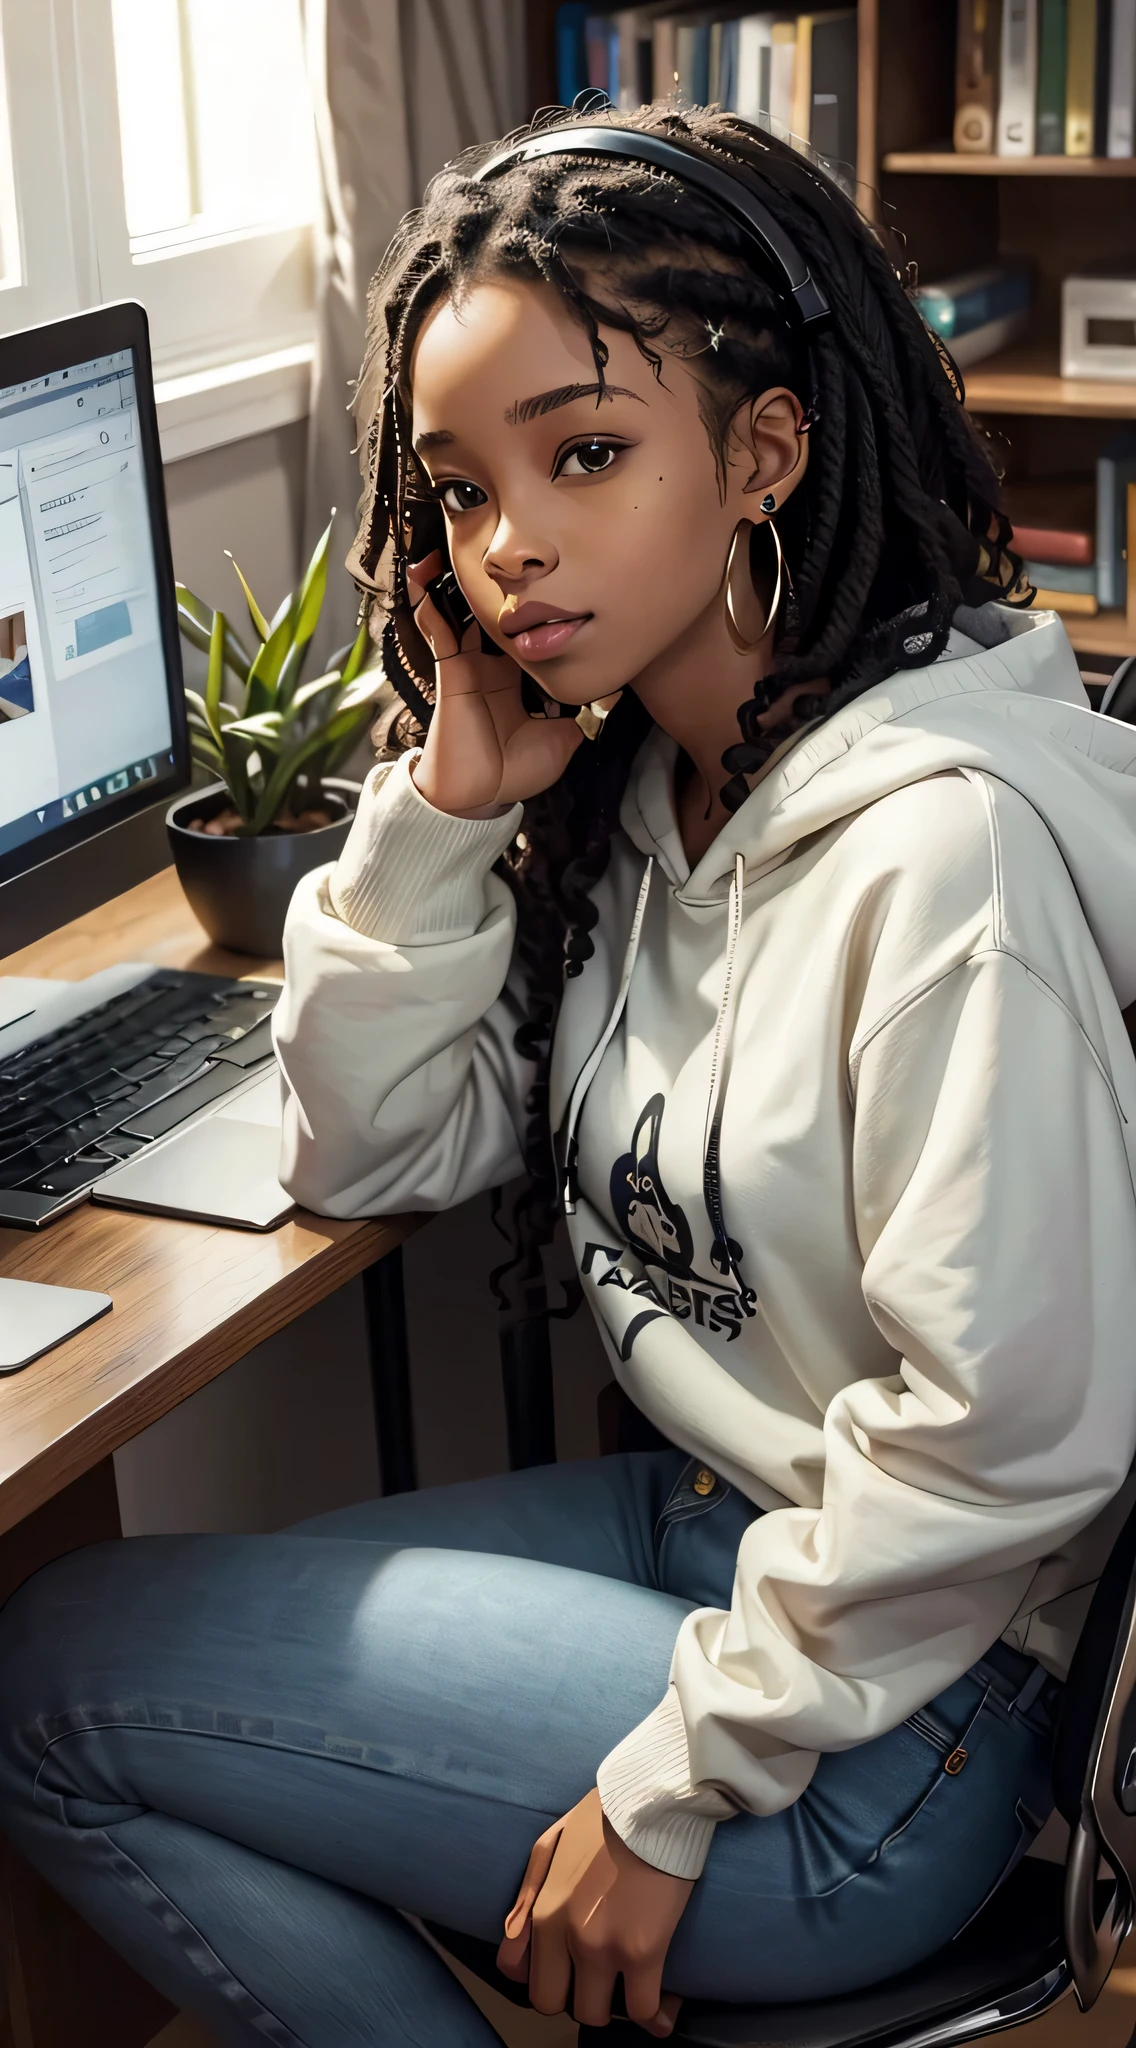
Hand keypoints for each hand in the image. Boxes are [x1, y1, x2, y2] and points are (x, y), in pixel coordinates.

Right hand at [405, 552, 583, 816]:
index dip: (527, 607)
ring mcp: (466, 666)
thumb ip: (586, 713)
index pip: (520, 633)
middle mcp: (488, 666)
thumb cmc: (516, 771)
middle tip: (495, 548)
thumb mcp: (564, 738)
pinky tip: (425, 578)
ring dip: (451, 583)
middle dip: (487, 584)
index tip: (542, 580)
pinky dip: (430, 605)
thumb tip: (616, 692)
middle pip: (486, 614)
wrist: (481, 795)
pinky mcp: (450, 671)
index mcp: (512, 679)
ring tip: (449, 545)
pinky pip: (437, 631)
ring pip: (457, 614)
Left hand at [496, 1788, 691, 2035]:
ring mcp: (603, 1946)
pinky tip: (665, 2006)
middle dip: (574, 1996)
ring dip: (612, 2005)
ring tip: (631, 1987)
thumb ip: (528, 1892)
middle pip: (553, 2003)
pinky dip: (654, 2014)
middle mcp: (565, 1935)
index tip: (569, 1973)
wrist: (654, 1800)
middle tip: (600, 1980)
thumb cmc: (605, 1817)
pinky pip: (642, 2010)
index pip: (520, 1976)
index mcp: (541, 1910)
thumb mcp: (551, 1842)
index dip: (545, 1978)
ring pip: (594, 2015)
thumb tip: (513, 1933)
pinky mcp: (644, 1951)